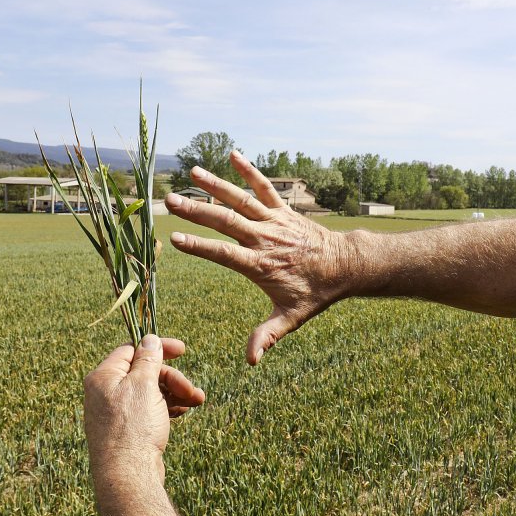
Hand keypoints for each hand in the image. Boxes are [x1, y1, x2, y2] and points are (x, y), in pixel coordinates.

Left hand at [84, 335, 204, 482]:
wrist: (128, 476)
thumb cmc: (133, 428)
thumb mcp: (143, 385)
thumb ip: (148, 359)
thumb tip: (149, 338)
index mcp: (103, 377)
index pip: (131, 351)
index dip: (157, 348)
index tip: (183, 350)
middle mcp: (105, 393)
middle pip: (144, 373)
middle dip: (172, 378)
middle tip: (192, 390)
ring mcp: (115, 412)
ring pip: (150, 392)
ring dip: (175, 393)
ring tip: (197, 401)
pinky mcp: (126, 430)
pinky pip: (148, 409)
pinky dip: (167, 407)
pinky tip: (184, 411)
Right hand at [165, 151, 353, 363]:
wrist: (346, 266)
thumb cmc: (315, 293)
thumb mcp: (291, 318)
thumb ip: (268, 336)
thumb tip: (251, 361)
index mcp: (260, 264)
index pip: (223, 254)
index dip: (199, 246)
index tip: (175, 238)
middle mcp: (264, 239)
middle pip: (225, 221)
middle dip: (196, 211)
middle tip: (169, 200)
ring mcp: (274, 221)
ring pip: (241, 199)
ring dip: (216, 185)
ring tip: (192, 172)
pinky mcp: (283, 211)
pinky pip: (265, 187)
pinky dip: (250, 171)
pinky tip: (233, 154)